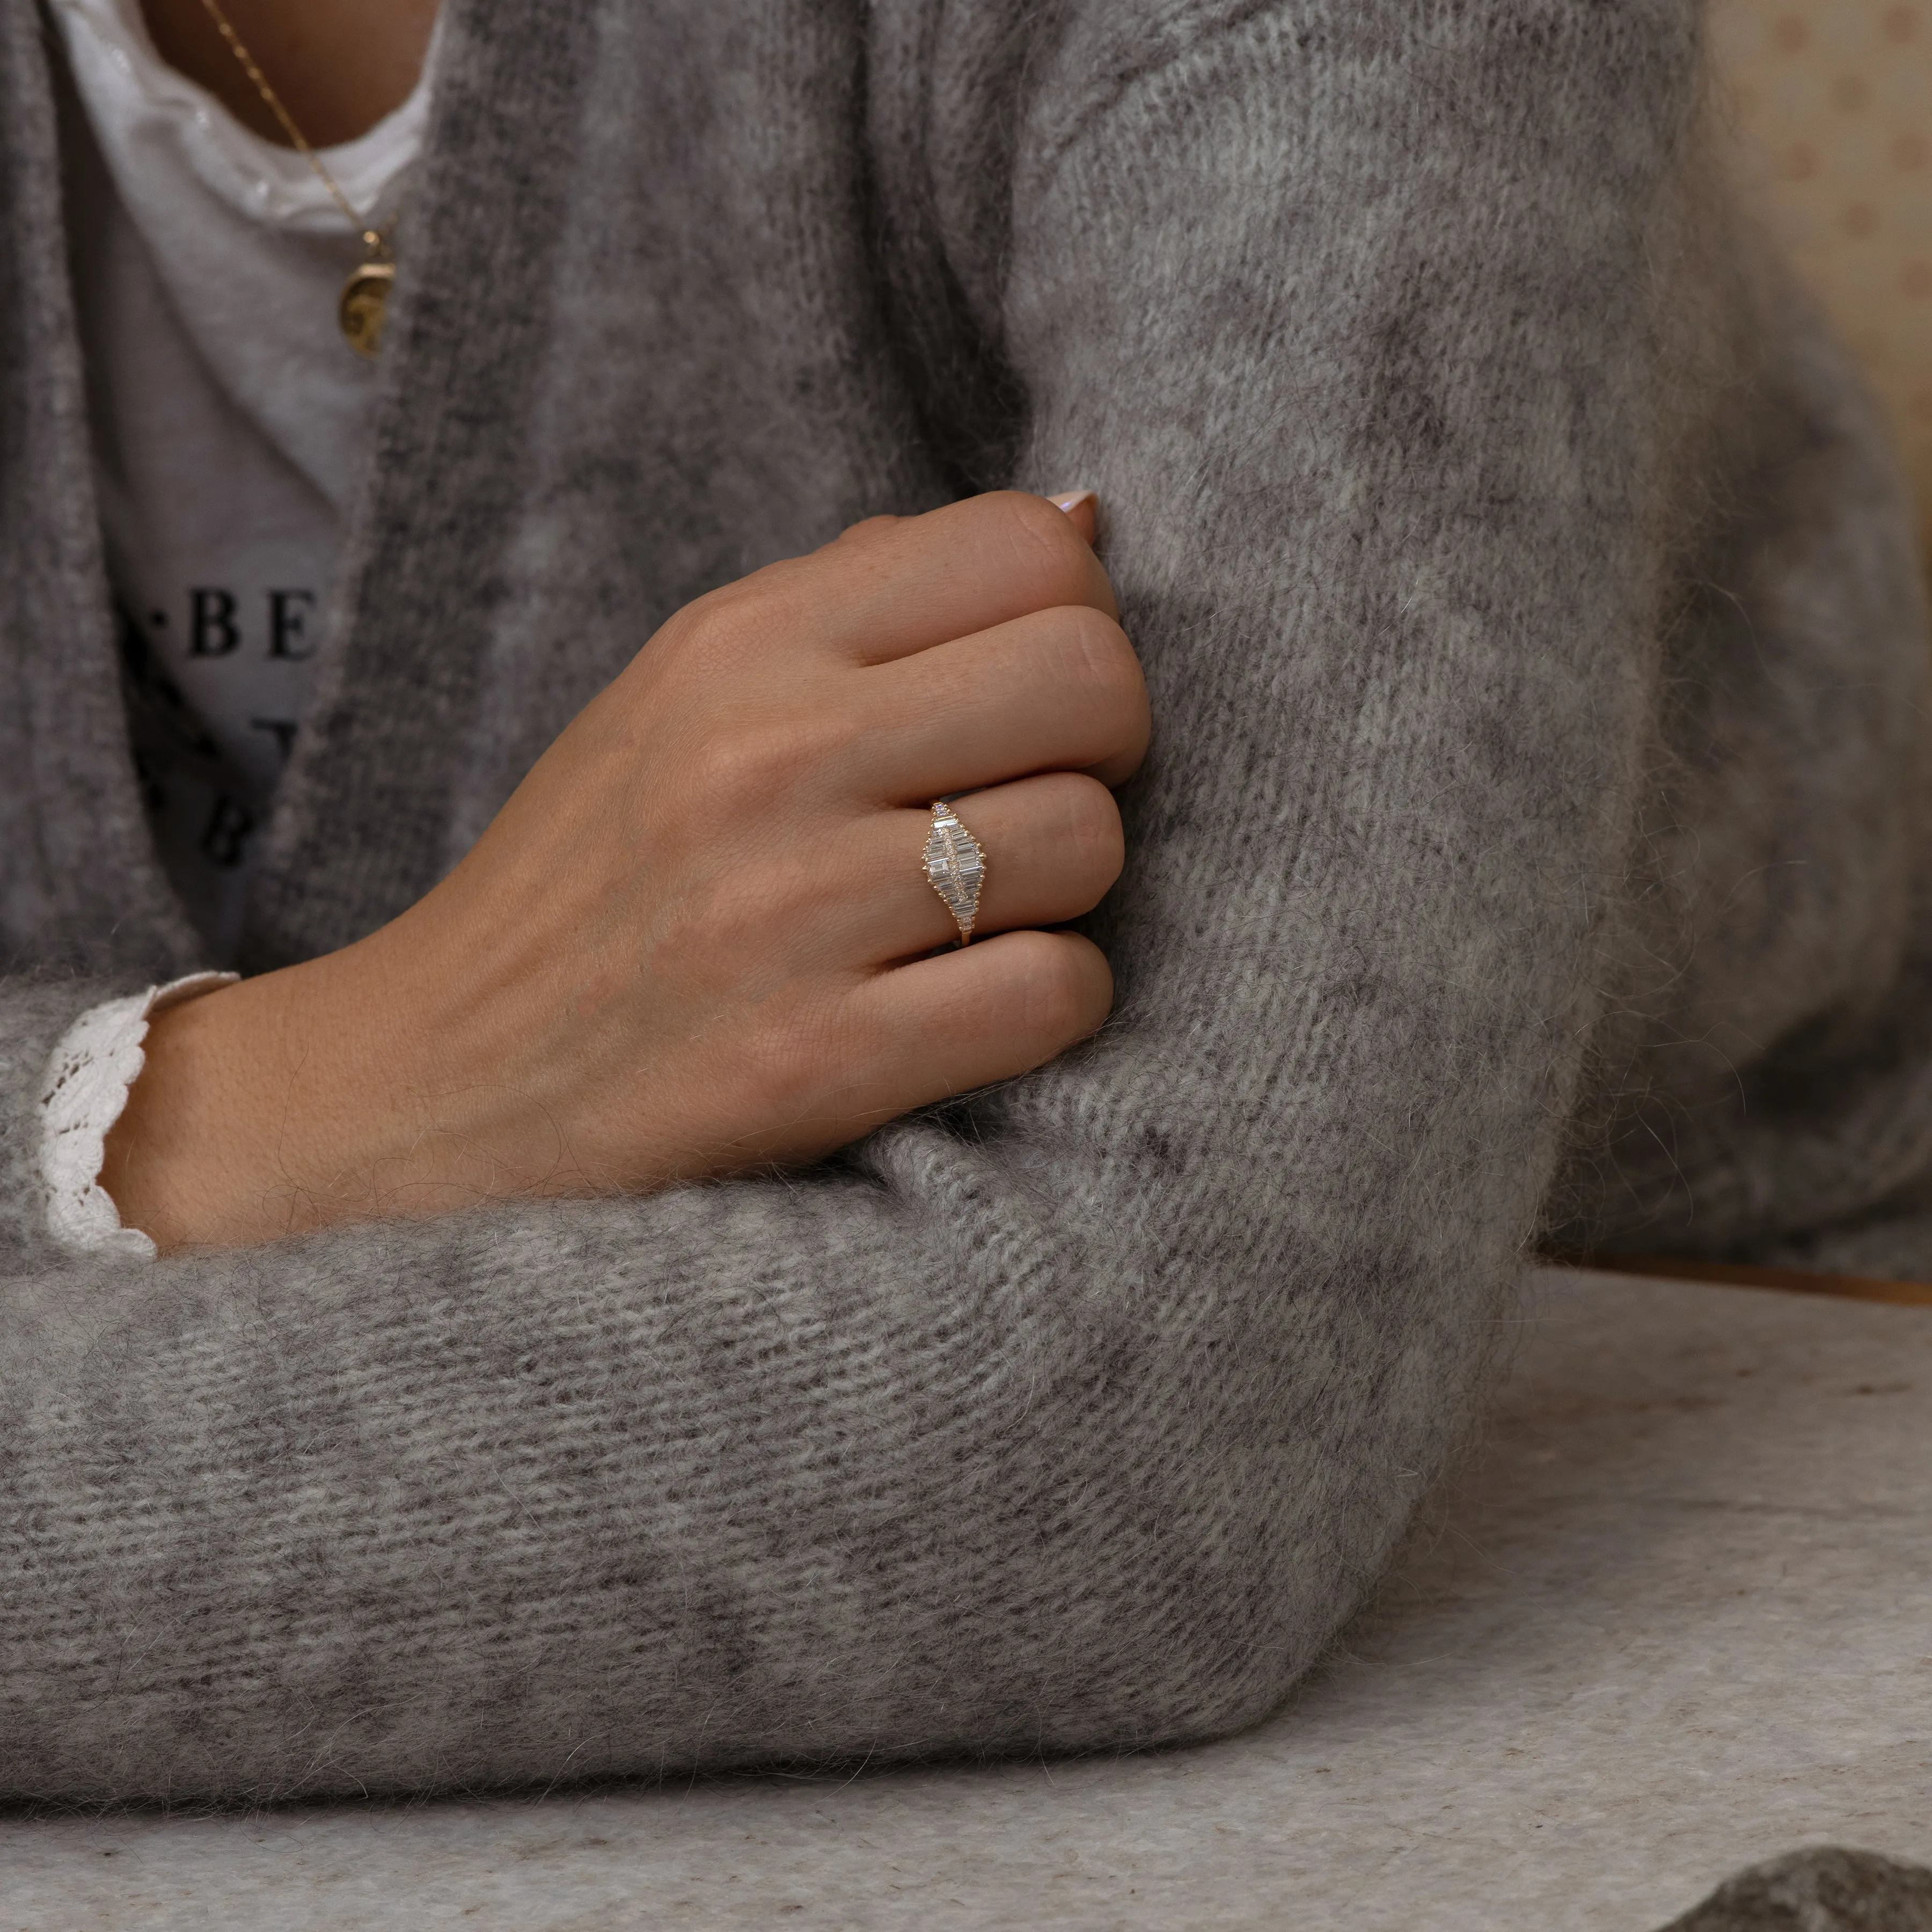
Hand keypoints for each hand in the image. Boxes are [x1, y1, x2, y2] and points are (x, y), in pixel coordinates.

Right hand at [103, 491, 1149, 1249]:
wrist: (439, 1085)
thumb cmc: (591, 885)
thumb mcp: (686, 696)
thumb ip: (870, 599)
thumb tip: (1084, 520)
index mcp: (740, 642)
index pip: (1028, 547)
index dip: (1074, 621)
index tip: (1021, 701)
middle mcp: (764, 755)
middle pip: (1092, 678)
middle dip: (1104, 750)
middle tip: (1029, 804)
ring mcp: (787, 912)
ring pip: (1088, 841)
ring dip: (1070, 893)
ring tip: (980, 917)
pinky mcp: (813, 1063)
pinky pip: (1054, 993)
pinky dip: (1047, 1004)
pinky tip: (970, 1010)